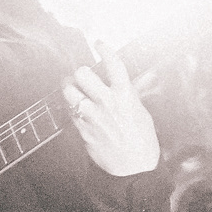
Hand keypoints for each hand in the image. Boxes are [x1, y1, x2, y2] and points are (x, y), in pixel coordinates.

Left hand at [62, 46, 159, 176]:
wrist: (133, 168)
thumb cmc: (142, 140)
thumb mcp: (141, 111)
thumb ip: (128, 94)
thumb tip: (121, 82)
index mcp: (125, 95)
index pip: (113, 63)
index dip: (104, 48)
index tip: (99, 43)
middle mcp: (106, 102)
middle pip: (82, 73)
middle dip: (81, 71)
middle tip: (83, 75)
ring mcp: (91, 116)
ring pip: (69, 90)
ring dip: (69, 86)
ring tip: (72, 87)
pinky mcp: (82, 129)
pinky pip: (68, 110)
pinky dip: (70, 105)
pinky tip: (75, 106)